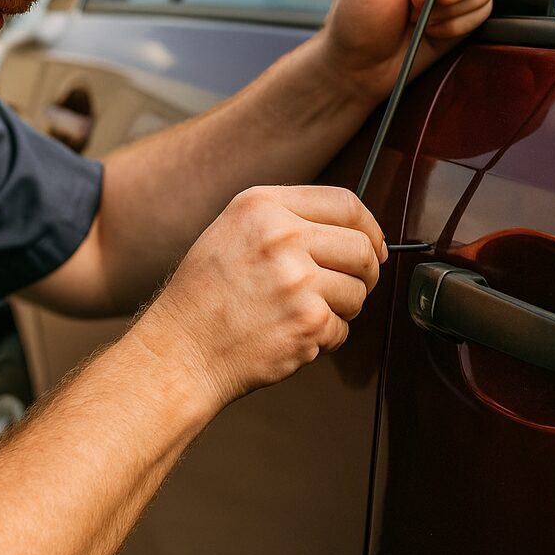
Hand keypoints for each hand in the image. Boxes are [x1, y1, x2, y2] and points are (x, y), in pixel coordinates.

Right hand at [135, 185, 386, 408]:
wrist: (180, 352)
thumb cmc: (203, 297)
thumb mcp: (232, 231)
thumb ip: (285, 220)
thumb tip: (350, 229)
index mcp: (262, 206)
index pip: (344, 203)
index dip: (369, 227)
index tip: (373, 245)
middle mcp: (281, 237)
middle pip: (361, 247)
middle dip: (365, 272)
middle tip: (349, 287)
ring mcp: (298, 280)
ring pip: (358, 292)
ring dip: (342, 309)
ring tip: (302, 314)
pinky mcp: (308, 322)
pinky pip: (343, 329)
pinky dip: (324, 338)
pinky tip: (290, 334)